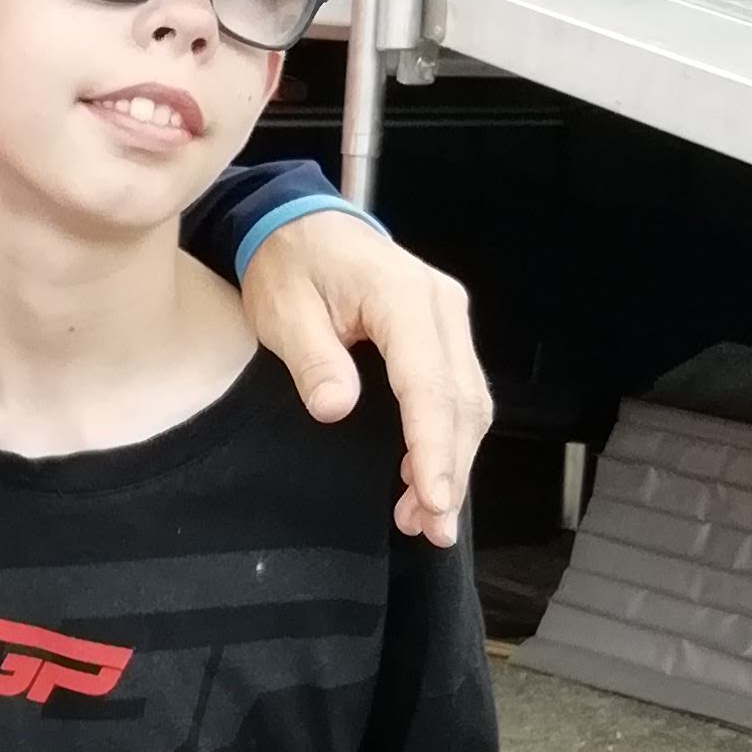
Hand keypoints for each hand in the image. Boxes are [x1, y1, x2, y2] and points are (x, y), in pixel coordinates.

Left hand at [239, 211, 491, 546]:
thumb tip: (335, 409)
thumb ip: (313, 358)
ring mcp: (448, 320)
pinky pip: (456, 393)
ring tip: (428, 519)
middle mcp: (441, 307)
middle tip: (431, 527)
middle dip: (450, 469)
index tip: (432, 497)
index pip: (428, 383)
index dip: (432, 446)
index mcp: (403, 297)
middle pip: (460, 400)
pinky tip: (427, 480)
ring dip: (453, 462)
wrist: (301, 224)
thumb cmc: (290, 265)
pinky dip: (448, 439)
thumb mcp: (283, 310)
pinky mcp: (443, 335)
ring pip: (468, 402)